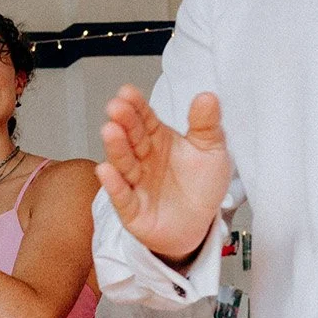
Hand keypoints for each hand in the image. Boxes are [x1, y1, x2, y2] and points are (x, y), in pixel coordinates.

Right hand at [98, 86, 231, 261]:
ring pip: (124, 164)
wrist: (198, 225)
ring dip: (116, 148)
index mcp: (159, 140)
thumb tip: (207, 96)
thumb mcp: (211, 149)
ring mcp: (135, 183)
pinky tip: (106, 170)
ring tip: (110, 131)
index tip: (127, 92)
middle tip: (115, 108)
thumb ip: (206, 124)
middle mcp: (143, 159)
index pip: (145, 120)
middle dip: (123, 123)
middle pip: (131, 139)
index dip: (136, 106)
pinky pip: (122, 196)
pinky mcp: (132, 209)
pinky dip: (114, 184)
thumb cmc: (200, 185)